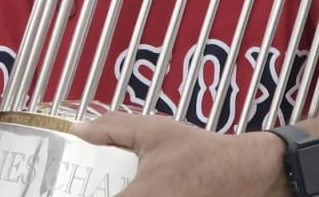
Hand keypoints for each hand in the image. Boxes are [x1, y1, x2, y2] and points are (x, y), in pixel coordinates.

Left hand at [77, 112, 284, 196]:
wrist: (246, 172)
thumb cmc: (200, 152)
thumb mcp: (153, 131)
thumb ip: (112, 129)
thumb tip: (80, 131)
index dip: (83, 193)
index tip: (72, 188)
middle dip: (106, 193)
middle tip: (101, 185)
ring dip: (126, 195)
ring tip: (123, 186)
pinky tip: (147, 191)